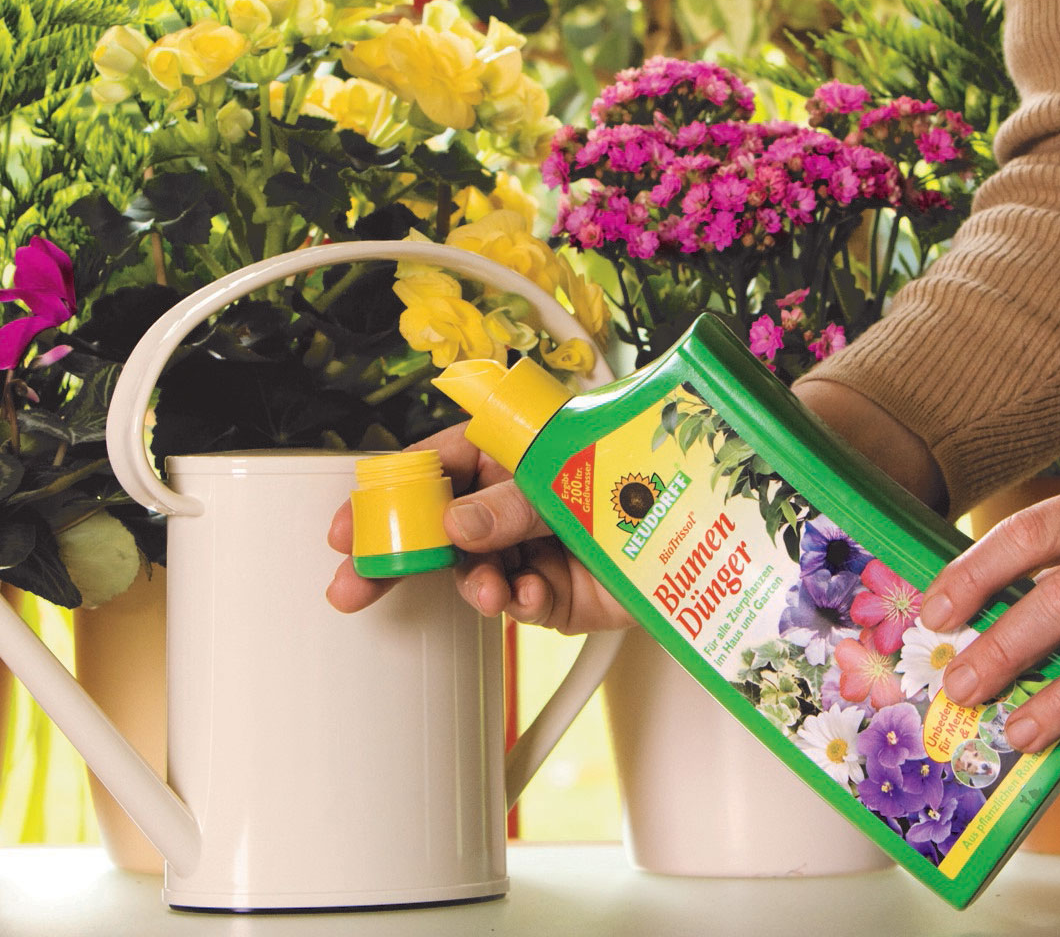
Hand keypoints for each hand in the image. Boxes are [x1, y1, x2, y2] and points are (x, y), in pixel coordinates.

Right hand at [326, 422, 634, 633]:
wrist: (710, 525)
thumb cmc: (641, 468)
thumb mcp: (565, 476)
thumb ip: (510, 504)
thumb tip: (455, 525)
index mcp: (509, 453)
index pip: (433, 469)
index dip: (386, 499)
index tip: (349, 528)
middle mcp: (515, 501)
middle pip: (440, 531)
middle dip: (399, 562)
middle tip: (356, 587)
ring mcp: (533, 549)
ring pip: (477, 574)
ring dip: (474, 586)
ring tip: (488, 591)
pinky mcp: (559, 594)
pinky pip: (522, 604)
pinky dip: (522, 602)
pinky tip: (531, 595)